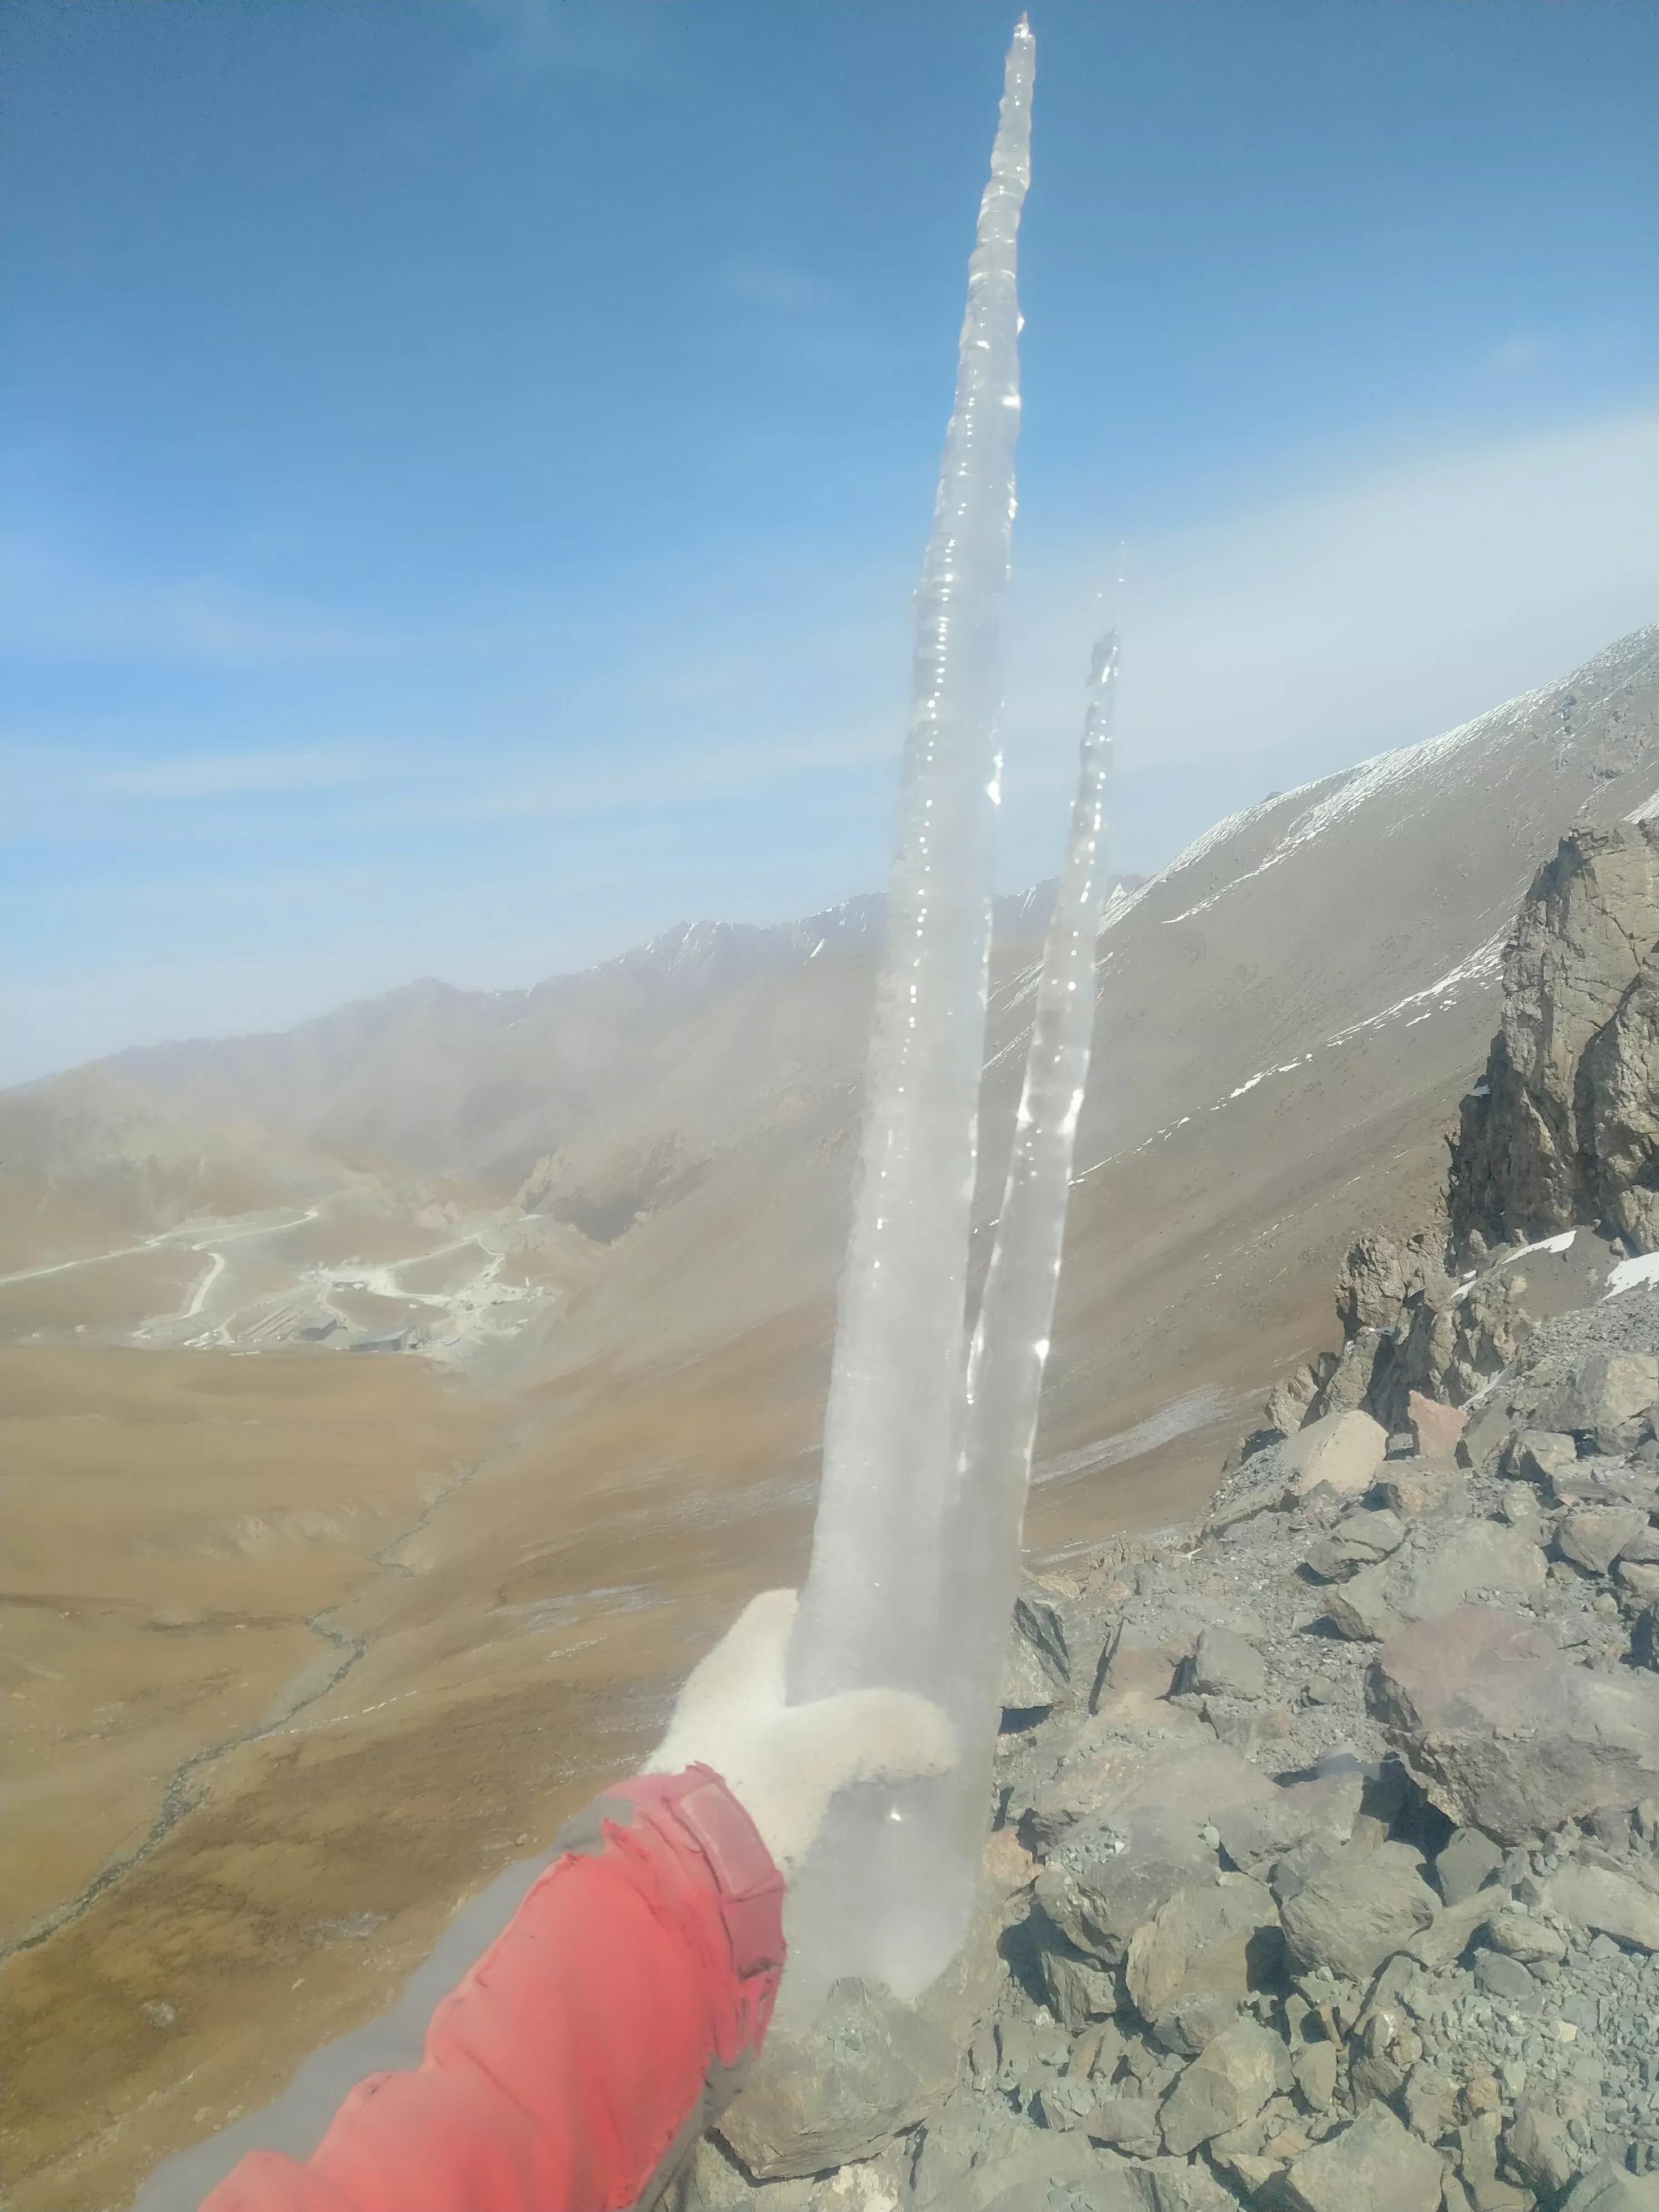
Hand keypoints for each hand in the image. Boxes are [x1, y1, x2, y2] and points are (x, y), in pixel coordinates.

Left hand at [649, 1589, 956, 1880]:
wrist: (674, 1890)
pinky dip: (812, 1785)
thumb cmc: (742, 1793)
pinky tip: (850, 1809)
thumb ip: (882, 1727)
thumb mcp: (820, 1750)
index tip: (879, 1641)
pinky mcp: (716, 1804)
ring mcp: (713, 1752)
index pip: (780, 1608)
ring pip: (786, 1728)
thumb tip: (941, 1736)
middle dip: (842, 1688)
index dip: (828, 1614)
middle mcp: (719, 1698)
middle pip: (789, 1672)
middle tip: (899, 1707)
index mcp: (735, 1664)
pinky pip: (775, 1778)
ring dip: (831, 1741)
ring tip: (887, 1762)